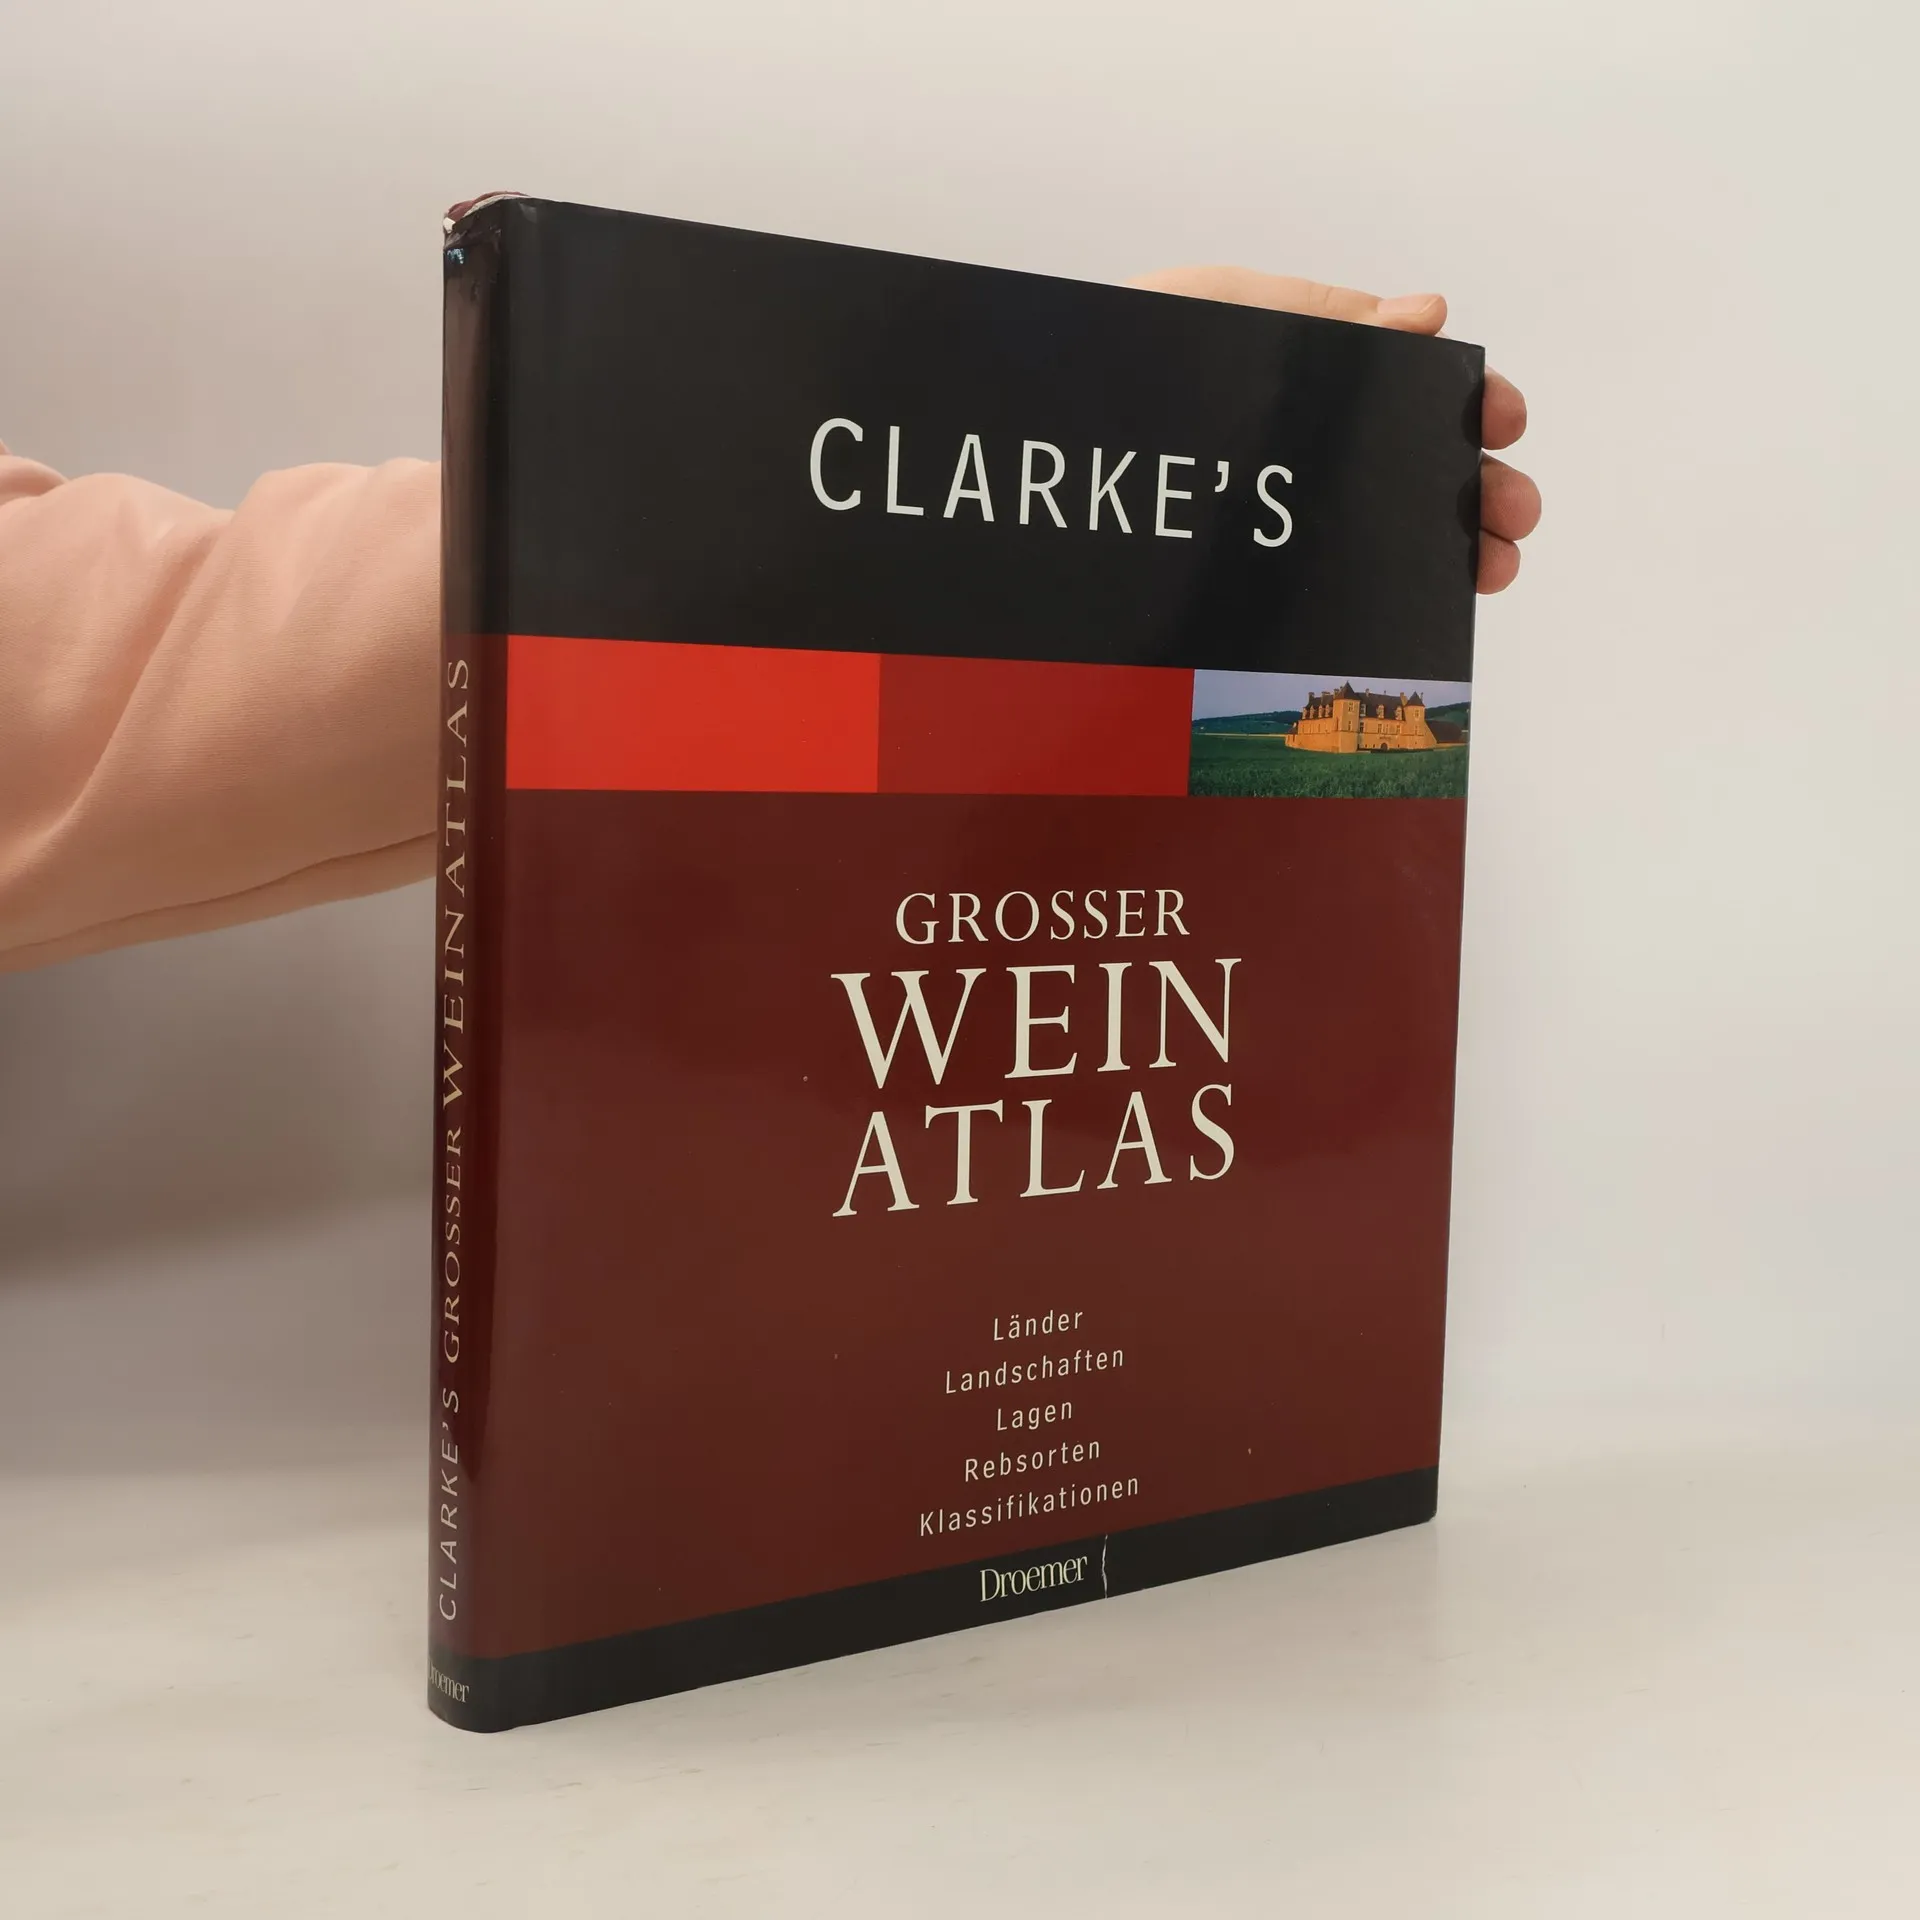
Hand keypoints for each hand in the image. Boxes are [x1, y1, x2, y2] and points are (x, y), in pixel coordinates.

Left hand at [1128, 266, 1537, 592]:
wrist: (1020, 452)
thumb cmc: (1112, 363)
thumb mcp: (1213, 314)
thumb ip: (1314, 320)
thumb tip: (1429, 313)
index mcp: (1294, 381)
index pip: (1400, 393)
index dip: (1461, 406)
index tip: (1504, 424)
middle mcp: (1290, 451)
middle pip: (1402, 471)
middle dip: (1470, 493)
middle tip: (1513, 518)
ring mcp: (1263, 517)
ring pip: (1371, 538)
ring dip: (1442, 551)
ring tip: (1490, 571)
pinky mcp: (1232, 581)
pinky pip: (1314, 594)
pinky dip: (1373, 602)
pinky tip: (1416, 612)